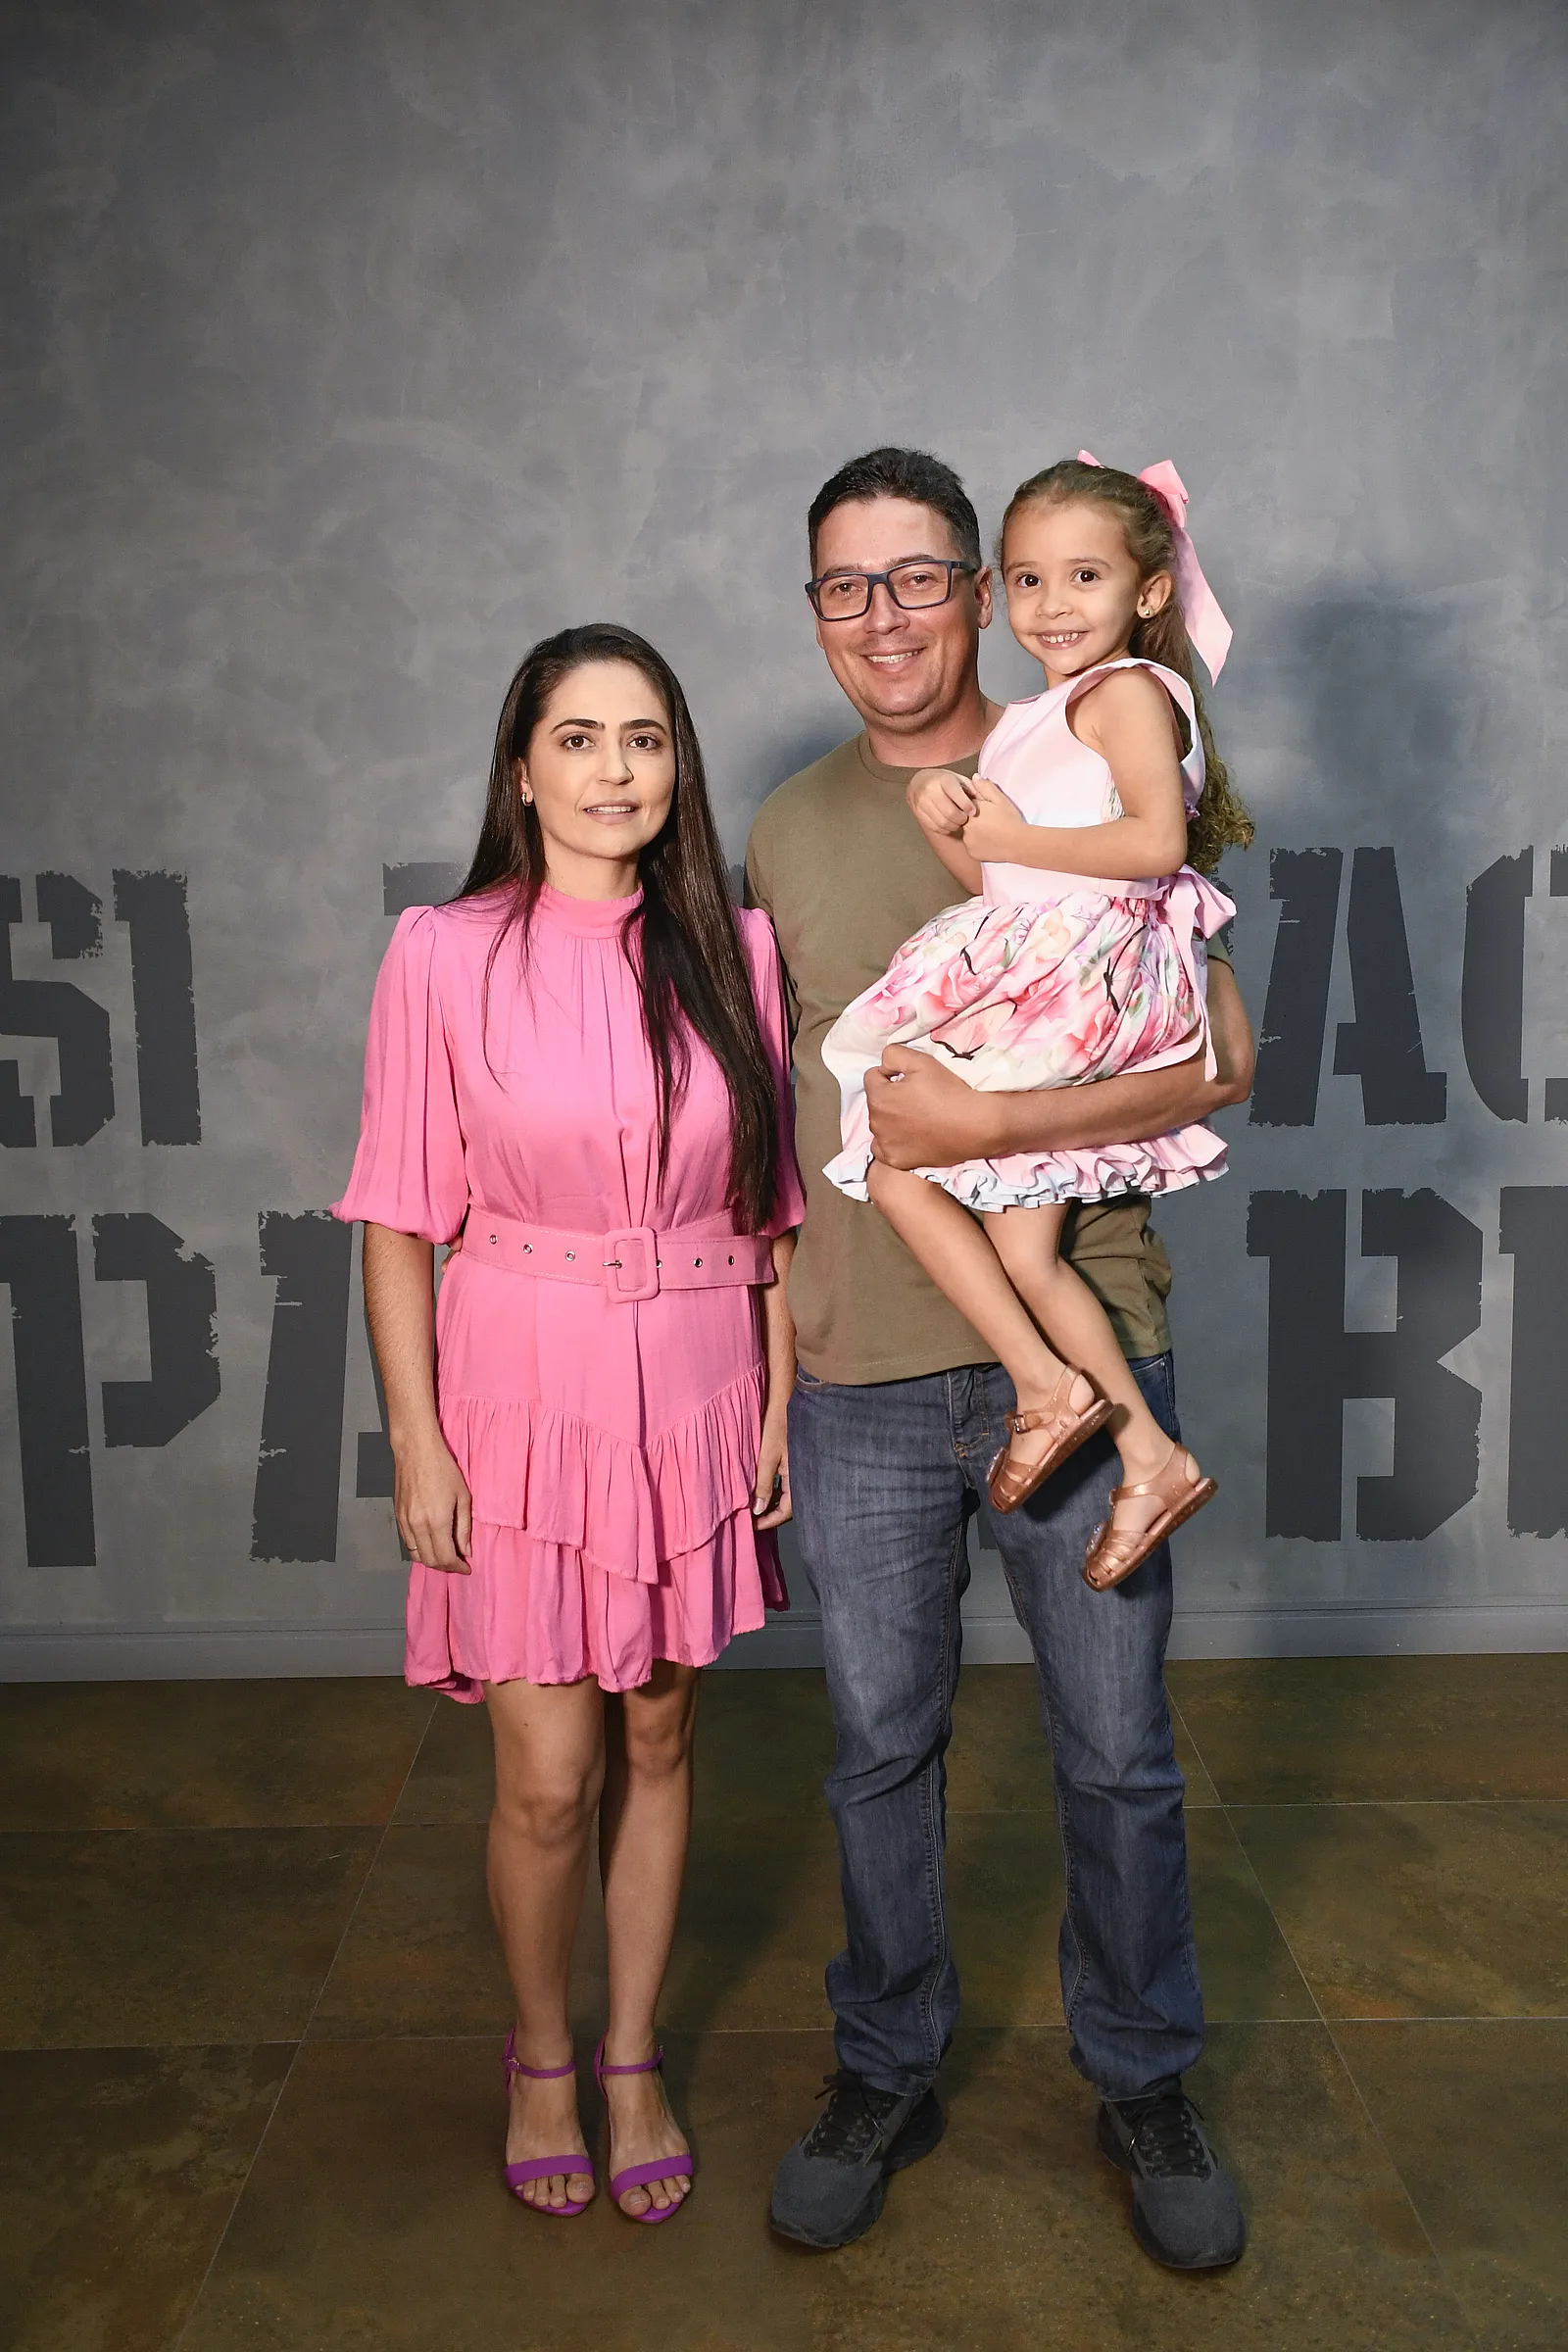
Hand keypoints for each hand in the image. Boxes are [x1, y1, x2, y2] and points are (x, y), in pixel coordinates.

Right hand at [393, 1428, 472, 1572]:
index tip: (466, 1567)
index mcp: (437, 1521)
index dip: (457, 1567)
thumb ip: (464, 1527)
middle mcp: (417, 1526)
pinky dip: (419, 1549)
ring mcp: (404, 1522)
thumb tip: (466, 1550)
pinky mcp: (397, 1517)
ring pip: (416, 1555)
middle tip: (458, 1562)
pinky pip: (407, 1543)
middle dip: (445, 1566)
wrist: (416, 1451)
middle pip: (429, 1561)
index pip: (445, 1557)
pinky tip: (431, 1542)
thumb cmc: (443, 1469)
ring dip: (431, 1560)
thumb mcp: (463, 1497)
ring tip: (445, 1554)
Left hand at [752, 1411, 791, 1529]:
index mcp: (799, 1478)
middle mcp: (803, 1476)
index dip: (768, 1521)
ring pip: (787, 1495)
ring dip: (772, 1503)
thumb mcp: (766, 1458)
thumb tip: (757, 1510)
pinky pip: (787, 1484)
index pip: (786, 1511)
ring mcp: (800, 1469)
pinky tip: (763, 1490)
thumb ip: (762, 1485)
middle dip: (770, 1515)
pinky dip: (775, 1491)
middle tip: (752, 1520)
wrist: (785, 1400)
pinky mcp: (796, 1462)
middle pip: (788, 1506)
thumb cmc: (777, 1425)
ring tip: (754, 1506)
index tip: (752, 1526)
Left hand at [865, 1044, 1002, 1168]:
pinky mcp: (897, 1161)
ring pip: (880, 1125)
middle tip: (918, 1098)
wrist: (975, 1125)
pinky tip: (910, 1137)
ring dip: (891, 1119)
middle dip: (890, 1097)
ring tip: (917, 1117)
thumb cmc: (948, 1091)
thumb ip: (893, 1055)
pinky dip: (893, 1142)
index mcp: (879, 1097)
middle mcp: (876, 1123)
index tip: (911, 1080)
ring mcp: (886, 1145)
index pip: (873, 1077)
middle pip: (876, 1102)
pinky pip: (884, 1148)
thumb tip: (884, 1066)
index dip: (892, 1074)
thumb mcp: (921, 1061)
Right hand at [907, 766, 977, 836]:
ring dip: (954, 825)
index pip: (956, 795)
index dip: (966, 805)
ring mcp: (921, 802)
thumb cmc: (945, 782)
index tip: (972, 811)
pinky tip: (949, 823)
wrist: (920, 782)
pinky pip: (934, 827)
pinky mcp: (918, 812)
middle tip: (965, 818)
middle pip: (950, 812)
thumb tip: (983, 799)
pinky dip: (944, 828)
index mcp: (943, 779)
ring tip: (958, 821)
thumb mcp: (960, 780)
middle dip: (961, 819)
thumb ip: (973, 789)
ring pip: (942, 822)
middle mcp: (930, 789)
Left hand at [959, 774, 1027, 862]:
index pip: (965, 805)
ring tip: (991, 832)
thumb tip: (974, 777)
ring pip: (967, 834)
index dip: (976, 807)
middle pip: (964, 820)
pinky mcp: (971, 853)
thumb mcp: (1000, 800)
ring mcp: (967, 841)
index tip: (987, 811)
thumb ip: (985, 788)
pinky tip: (989, 842)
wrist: (1019, 843)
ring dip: (974, 832)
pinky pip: (971, 846)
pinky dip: (978, 844)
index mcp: (971, 811)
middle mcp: (965, 826)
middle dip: (974, 820)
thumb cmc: (1010, 820)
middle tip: (990, 822)